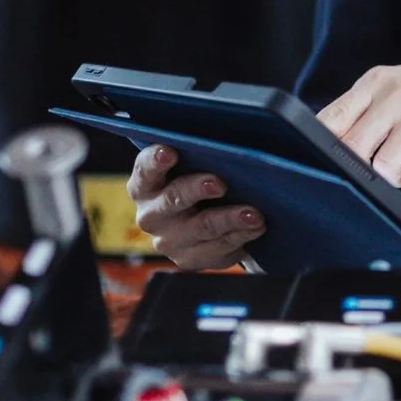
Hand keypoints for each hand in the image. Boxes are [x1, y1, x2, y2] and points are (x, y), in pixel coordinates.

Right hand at [126, 144, 264, 269]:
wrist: (203, 219)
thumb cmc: (197, 179)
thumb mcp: (192, 166)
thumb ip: (199, 154)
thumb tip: (229, 141)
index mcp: (145, 185)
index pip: (145, 170)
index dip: (155, 161)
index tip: (170, 152)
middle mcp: (151, 215)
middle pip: (173, 199)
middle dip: (196, 189)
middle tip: (219, 183)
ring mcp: (169, 241)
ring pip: (202, 227)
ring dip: (230, 219)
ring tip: (253, 214)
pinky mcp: (190, 259)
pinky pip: (218, 248)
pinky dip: (241, 236)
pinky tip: (256, 227)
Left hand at [320, 60, 400, 193]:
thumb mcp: (396, 87)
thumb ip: (360, 110)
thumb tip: (320, 143)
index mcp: (377, 81)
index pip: (330, 121)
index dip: (325, 149)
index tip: (334, 161)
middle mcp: (398, 92)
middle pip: (353, 150)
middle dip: (364, 168)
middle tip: (384, 163)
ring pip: (385, 168)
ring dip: (396, 176)